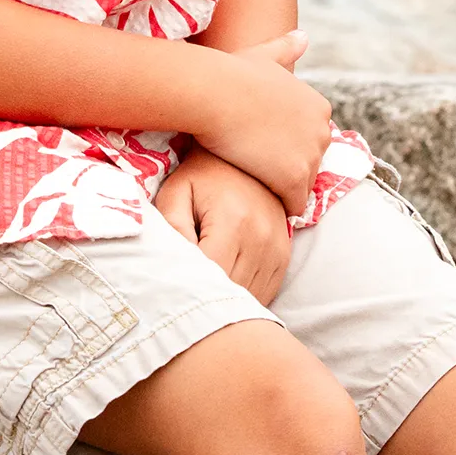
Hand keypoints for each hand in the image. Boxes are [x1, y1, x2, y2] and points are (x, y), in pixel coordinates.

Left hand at [156, 146, 290, 305]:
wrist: (244, 153)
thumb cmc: (202, 176)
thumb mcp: (177, 191)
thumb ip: (171, 225)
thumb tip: (171, 263)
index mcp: (233, 221)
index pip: (210, 275)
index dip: (187, 285)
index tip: (171, 282)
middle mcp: (261, 238)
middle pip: (231, 291)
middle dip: (205, 296)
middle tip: (184, 291)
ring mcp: (277, 249)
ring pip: (249, 298)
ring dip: (226, 301)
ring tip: (204, 289)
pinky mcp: (284, 256)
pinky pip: (265, 293)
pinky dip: (243, 297)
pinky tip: (225, 287)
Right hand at [195, 29, 331, 215]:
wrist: (214, 94)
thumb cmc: (231, 73)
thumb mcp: (263, 55)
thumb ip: (286, 49)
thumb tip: (304, 37)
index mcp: (319, 107)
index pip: (308, 139)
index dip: (282, 145)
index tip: (258, 145)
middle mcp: (323, 131)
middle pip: (307, 164)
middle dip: (284, 169)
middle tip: (251, 166)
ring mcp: (311, 156)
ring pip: (300, 187)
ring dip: (279, 188)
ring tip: (252, 182)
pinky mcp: (295, 179)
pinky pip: (293, 206)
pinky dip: (277, 206)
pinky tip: (256, 197)